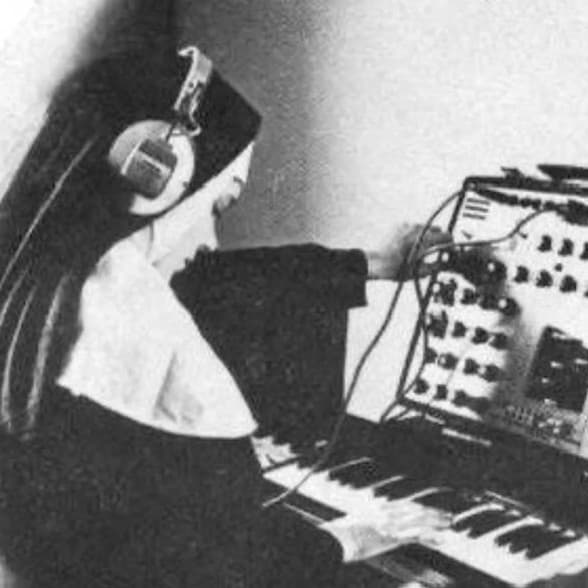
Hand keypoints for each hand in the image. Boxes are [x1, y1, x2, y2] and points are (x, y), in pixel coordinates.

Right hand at [321, 502, 450, 562]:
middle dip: (432, 513)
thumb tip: (371, 520)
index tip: (431, 510)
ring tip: (449, 524)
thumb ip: (368, 520)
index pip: (406, 505)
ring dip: (436, 521)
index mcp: (380, 507)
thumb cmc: (343, 533)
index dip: (420, 508)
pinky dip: (430, 537)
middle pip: (416, 511)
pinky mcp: (393, 538)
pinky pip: (416, 536)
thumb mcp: (357, 523)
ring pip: (419, 520)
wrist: (337, 538)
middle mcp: (388, 513)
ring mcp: (391, 524)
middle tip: (447, 516)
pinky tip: (440, 539)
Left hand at [366, 223, 451, 280]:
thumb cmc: (396, 269)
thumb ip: (436, 266)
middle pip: (436, 229)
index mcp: (425, 240)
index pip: (446, 236)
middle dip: (438, 238)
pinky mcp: (399, 225)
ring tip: (420, 247)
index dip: (450, 243)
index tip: (450, 248)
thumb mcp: (419, 272)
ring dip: (425, 235)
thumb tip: (444, 263)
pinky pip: (412, 227)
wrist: (376, 262)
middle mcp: (417, 229)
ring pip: (424, 227)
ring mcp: (407, 225)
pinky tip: (408, 244)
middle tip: (435, 249)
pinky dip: (414, 234)